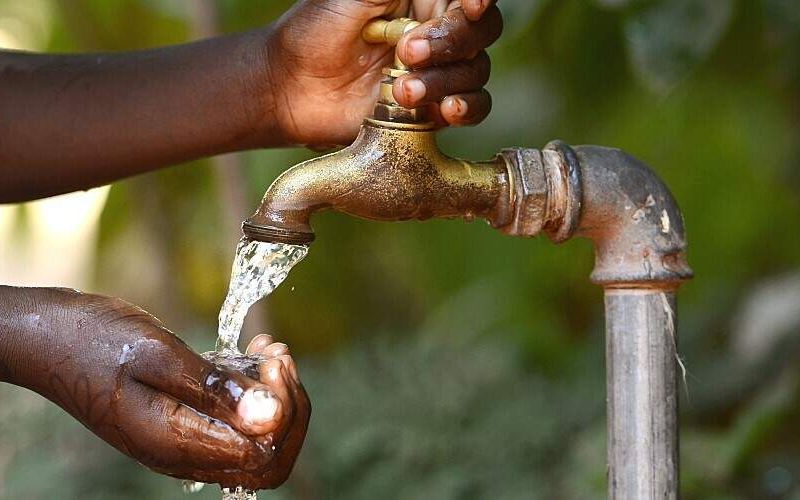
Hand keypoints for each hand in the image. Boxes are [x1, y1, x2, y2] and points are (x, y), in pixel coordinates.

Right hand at [0, 287, 309, 489]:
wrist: (48, 339)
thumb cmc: (94, 340)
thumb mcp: (156, 354)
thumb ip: (213, 389)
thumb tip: (269, 417)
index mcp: (175, 443)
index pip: (264, 454)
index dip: (283, 411)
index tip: (271, 361)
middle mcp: (183, 454)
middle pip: (269, 459)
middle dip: (290, 409)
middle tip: (277, 358)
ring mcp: (183, 442)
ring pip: (256, 443)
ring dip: (275, 398)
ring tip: (267, 352)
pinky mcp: (182, 424)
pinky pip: (233, 425)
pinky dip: (253, 395)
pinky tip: (250, 358)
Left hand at [266, 0, 502, 145]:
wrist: (291, 87)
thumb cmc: (316, 31)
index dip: (478, 1)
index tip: (471, 5)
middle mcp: (436, 33)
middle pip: (481, 33)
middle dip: (452, 41)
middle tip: (407, 52)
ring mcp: (437, 73)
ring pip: (475, 72)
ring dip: (444, 80)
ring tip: (401, 90)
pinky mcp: (432, 110)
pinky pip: (471, 109)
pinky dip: (467, 108)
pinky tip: (447, 110)